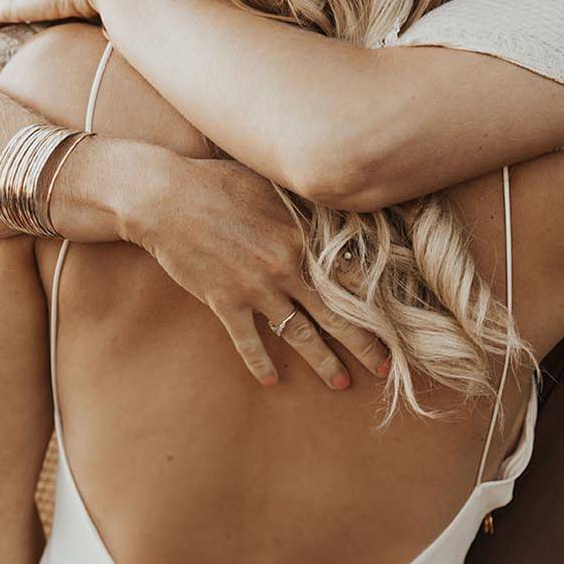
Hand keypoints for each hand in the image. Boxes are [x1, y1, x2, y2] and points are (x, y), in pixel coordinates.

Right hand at [127, 152, 389, 390]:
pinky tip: (271, 381)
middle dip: (364, 343)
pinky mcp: (224, 301)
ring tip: (341, 383)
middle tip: (386, 367)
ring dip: (322, 361)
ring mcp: (255, 287)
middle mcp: (286, 267)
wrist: (164, 196)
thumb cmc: (220, 181)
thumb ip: (308, 204)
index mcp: (303, 237)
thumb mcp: (274, 185)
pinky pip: (248, 341)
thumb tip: (342, 204)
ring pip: (298, 333)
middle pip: (335, 314)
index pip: (352, 276)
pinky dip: (260, 362)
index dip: (378, 300)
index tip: (399, 320)